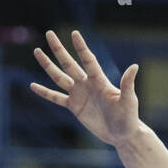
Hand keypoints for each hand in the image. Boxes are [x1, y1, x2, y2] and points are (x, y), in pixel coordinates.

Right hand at [31, 29, 140, 146]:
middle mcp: (87, 84)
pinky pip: (56, 98)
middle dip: (59, 49)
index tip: (74, 33)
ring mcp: (79, 94)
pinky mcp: (74, 107)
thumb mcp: (129, 100)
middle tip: (49, 33)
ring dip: (48, 65)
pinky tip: (33, 85)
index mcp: (99, 80)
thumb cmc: (129, 117)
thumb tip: (135, 66)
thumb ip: (127, 84)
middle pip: (69, 64)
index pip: (88, 60)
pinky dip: (45, 92)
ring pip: (59, 77)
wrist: (122, 134)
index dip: (81, 47)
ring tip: (37, 51)